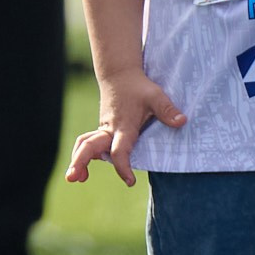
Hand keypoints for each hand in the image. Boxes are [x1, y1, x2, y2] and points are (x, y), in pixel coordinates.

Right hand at [64, 71, 184, 187]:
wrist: (119, 74)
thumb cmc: (139, 87)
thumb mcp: (155, 95)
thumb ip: (167, 109)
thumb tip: (182, 122)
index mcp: (123, 126)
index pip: (118, 150)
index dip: (123, 166)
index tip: (130, 181)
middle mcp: (109, 130)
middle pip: (88, 147)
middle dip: (80, 162)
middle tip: (73, 178)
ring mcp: (103, 130)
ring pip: (84, 145)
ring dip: (78, 160)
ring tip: (76, 178)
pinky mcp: (102, 130)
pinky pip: (88, 144)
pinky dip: (83, 155)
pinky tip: (84, 170)